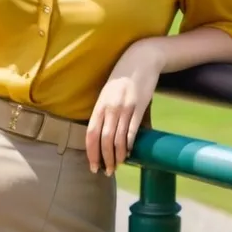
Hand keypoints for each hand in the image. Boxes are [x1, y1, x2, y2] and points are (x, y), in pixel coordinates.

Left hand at [86, 40, 163, 175]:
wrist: (141, 59)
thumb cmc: (123, 78)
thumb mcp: (109, 94)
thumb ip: (106, 112)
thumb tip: (106, 134)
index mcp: (99, 105)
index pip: (90, 134)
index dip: (90, 152)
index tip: (93, 166)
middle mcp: (109, 108)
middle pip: (103, 140)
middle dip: (104, 159)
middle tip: (106, 172)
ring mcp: (124, 107)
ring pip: (117, 138)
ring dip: (117, 156)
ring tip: (117, 166)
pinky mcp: (139, 106)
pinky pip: (132, 130)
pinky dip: (129, 144)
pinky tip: (129, 153)